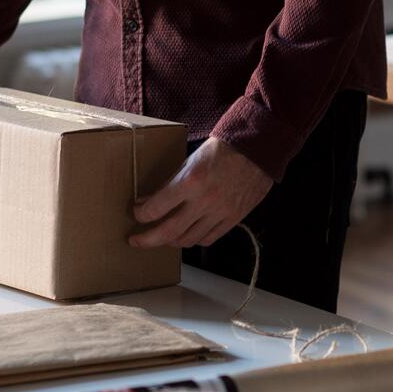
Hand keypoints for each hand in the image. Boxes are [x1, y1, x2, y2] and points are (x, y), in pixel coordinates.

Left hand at [130, 137, 272, 248]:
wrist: (256, 149)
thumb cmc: (221, 150)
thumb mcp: (190, 161)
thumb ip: (169, 184)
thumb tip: (148, 201)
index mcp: (190, 181)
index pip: (155, 209)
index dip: (141, 214)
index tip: (136, 213)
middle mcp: (204, 201)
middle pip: (168, 232)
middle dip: (147, 239)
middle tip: (136, 240)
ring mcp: (220, 213)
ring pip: (188, 240)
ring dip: (170, 241)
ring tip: (163, 237)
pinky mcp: (233, 219)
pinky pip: (208, 239)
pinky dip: (194, 240)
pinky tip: (187, 235)